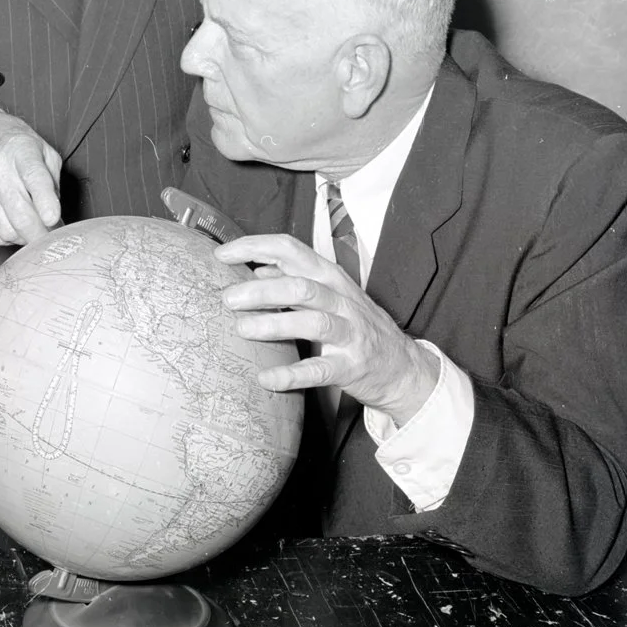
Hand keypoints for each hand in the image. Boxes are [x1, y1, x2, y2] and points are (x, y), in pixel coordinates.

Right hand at [0, 108, 62, 245]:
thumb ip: (53, 184)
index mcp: (21, 151)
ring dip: (26, 237)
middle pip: (20, 213)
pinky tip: (15, 226)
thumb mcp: (44, 153)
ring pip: (7, 231)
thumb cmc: (16, 148)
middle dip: (40, 234)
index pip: (34, 177)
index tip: (53, 218)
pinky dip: (9, 238)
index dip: (45, 201)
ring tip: (33, 227)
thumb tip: (56, 221)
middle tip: (50, 237)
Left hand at [215, 233, 438, 425]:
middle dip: (260, 290)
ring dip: (274, 324)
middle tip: (227, 299)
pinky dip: (291, 374)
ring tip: (242, 329)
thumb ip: (294, 278)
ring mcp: (350, 333)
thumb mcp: (329, 292)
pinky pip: (320, 370)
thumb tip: (257, 267)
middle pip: (299, 286)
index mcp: (329, 276)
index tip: (222, 255)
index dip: (254, 248)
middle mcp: (341, 300)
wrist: (403, 366)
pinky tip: (267, 378)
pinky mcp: (351, 367)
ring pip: (312, 322)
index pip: (290, 250)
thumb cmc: (357, 324)